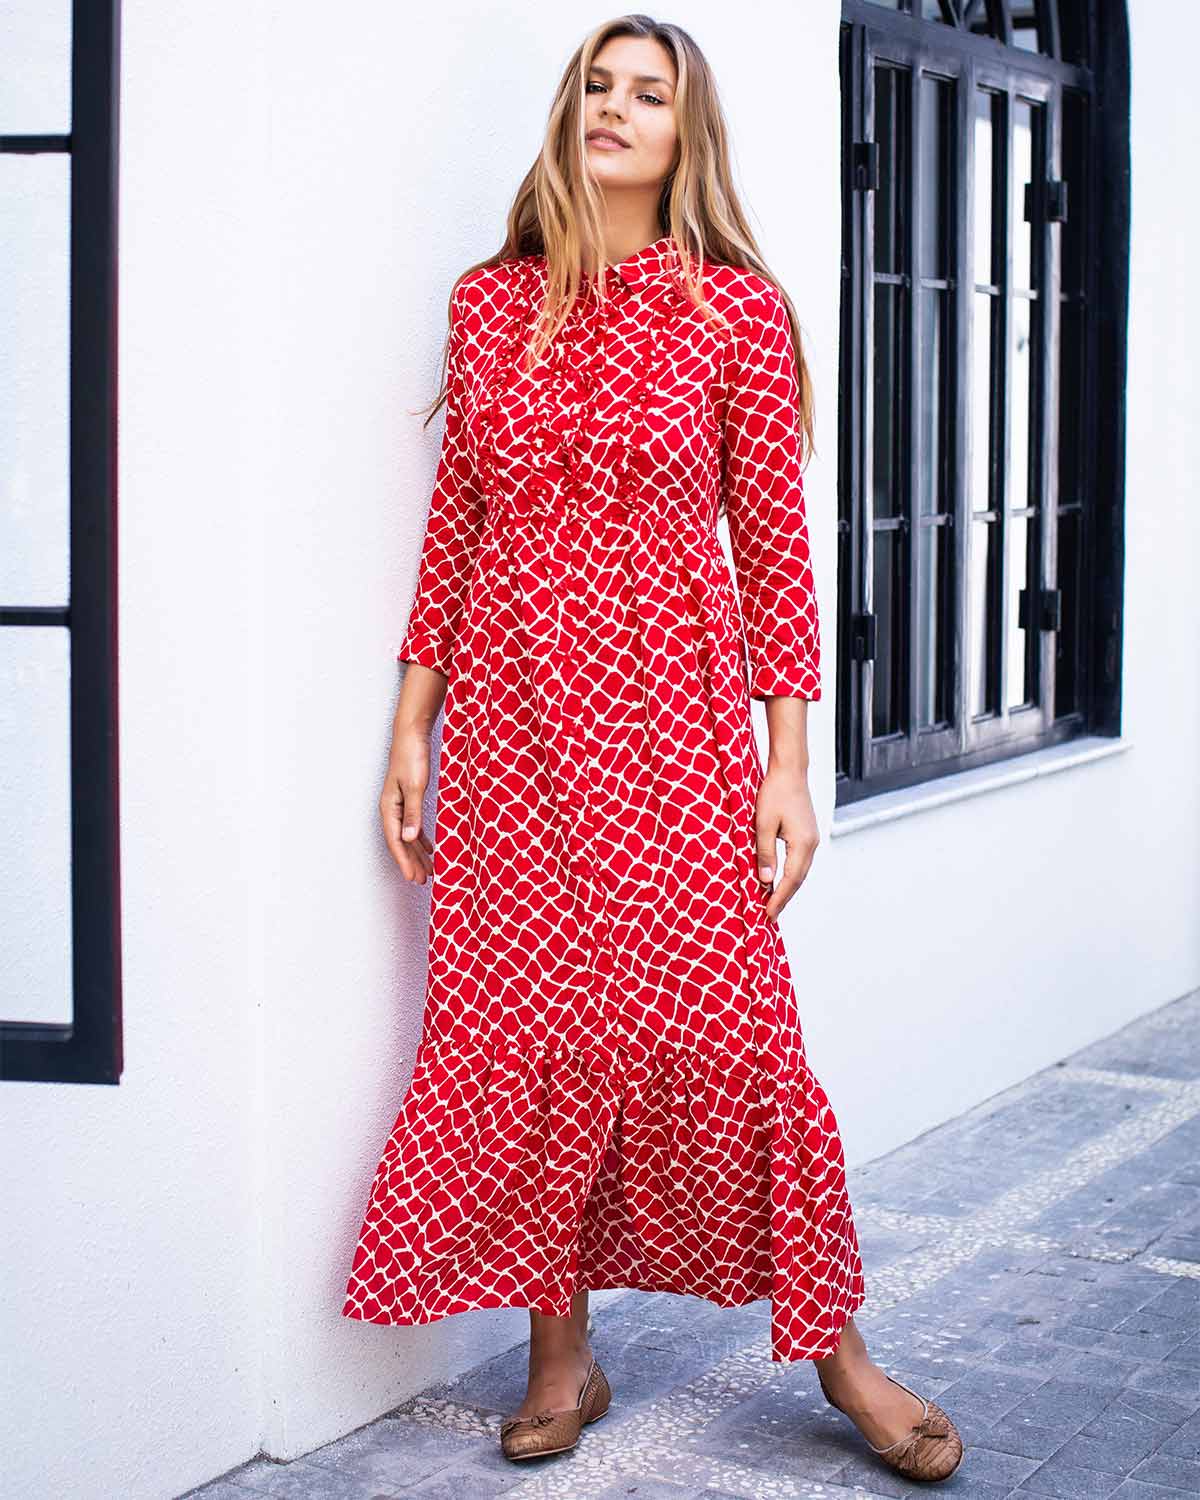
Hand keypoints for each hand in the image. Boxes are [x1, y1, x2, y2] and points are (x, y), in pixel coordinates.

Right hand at [380, 725, 434, 881]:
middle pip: (401, 842)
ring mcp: (399, 804)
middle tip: (422, 880)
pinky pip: (413, 825)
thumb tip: (408, 838)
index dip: (404, 861)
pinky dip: (421, 839)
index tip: (413, 878)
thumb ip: (413, 813)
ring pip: (408, 835)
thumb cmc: (412, 756)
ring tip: (428, 869)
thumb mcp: (415, 786)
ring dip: (417, 853)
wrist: (412, 733)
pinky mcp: (409, 798)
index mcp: (389, 807)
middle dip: (411, 862)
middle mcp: (392, 809)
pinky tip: (429, 848)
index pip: (396, 842)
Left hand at [754, 765, 818, 920]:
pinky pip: (800, 861)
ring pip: (800, 871)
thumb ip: (764, 853)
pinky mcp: (807, 834)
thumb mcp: (762, 824)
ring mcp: (812, 839)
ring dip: (787, 888)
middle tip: (769, 916)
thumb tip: (765, 881)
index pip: (790, 880)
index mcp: (802, 843)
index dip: (778, 899)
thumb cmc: (774, 792)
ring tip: (773, 903)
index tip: (767, 914)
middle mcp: (811, 844)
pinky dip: (790, 874)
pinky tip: (780, 879)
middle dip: (783, 898)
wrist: (790, 770)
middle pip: (798, 879)